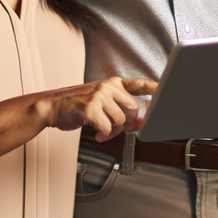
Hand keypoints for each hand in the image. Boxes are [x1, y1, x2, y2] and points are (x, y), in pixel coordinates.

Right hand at [32, 77, 156, 141]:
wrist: (52, 107)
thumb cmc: (76, 105)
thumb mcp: (99, 99)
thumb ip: (118, 107)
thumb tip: (137, 122)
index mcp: (112, 83)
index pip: (138, 84)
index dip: (154, 87)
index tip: (165, 90)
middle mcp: (108, 87)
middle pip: (134, 108)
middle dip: (128, 123)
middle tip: (117, 129)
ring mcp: (99, 96)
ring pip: (121, 120)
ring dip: (114, 131)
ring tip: (104, 132)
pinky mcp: (91, 108)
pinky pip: (108, 127)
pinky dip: (104, 134)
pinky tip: (98, 134)